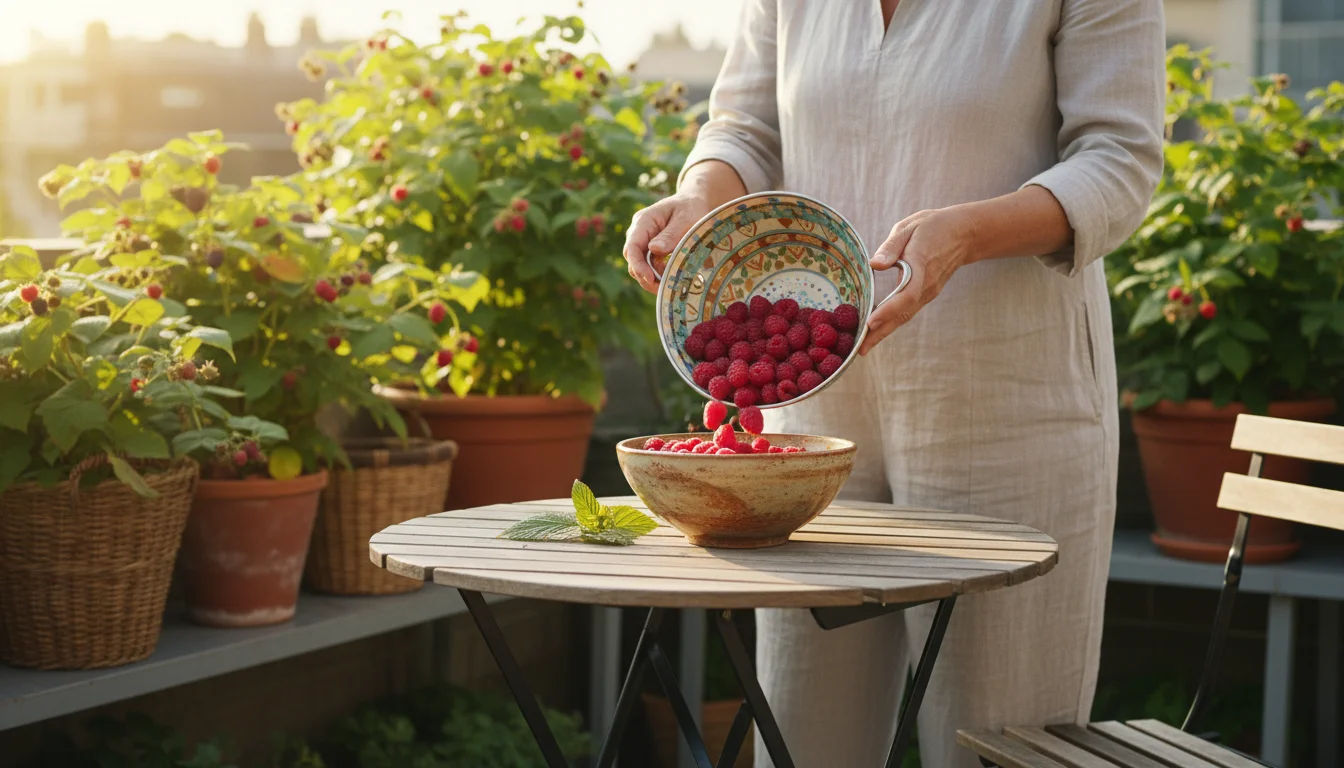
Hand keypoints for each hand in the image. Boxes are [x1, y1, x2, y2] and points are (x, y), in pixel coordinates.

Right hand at [622, 193, 713, 292]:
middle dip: (644, 276)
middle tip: (663, 288)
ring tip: (669, 286)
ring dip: (651, 278)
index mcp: (644, 221)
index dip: (638, 265)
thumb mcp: (685, 218)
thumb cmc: (691, 207)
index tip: (650, 278)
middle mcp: (639, 231)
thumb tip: (654, 249)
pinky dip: (657, 275)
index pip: (632, 246)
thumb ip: (670, 234)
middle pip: (632, 258)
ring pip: (639, 265)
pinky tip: (671, 279)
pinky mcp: (650, 249)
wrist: (693, 202)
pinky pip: (649, 265)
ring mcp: (643, 240)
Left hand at [860, 207, 977, 355]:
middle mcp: (926, 285)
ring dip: (885, 332)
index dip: (889, 310)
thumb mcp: (909, 227)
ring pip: (905, 316)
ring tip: (864, 346)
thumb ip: (891, 246)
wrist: (963, 234)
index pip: (906, 294)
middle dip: (881, 332)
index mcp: (920, 265)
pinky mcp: (926, 294)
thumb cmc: (932, 227)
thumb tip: (875, 264)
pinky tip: (877, 330)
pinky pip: (907, 311)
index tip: (871, 322)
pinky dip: (892, 323)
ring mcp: (928, 292)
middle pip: (903, 313)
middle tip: (861, 349)